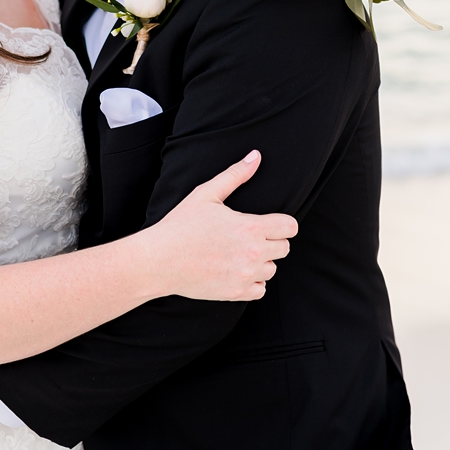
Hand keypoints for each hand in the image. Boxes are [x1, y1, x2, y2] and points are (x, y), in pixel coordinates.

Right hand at [147, 150, 297, 301]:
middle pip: (284, 249)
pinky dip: (252, 282)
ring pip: (272, 269)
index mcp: (250, 228)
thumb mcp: (206, 194)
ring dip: (261, 262)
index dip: (282, 224)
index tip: (269, 224)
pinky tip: (236, 270)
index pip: (290, 227)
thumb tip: (256, 156)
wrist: (159, 261)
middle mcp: (253, 253)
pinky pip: (260, 290)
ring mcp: (245, 275)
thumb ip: (235, 175)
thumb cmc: (180, 225)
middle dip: (271, 242)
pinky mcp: (236, 292)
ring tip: (238, 254)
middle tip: (249, 238)